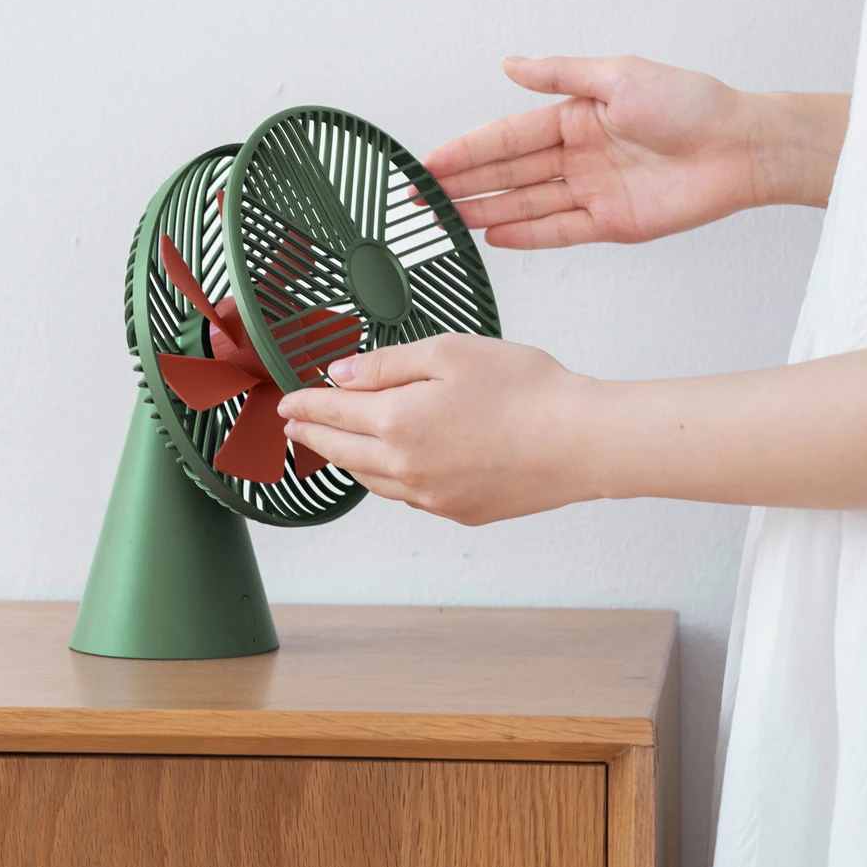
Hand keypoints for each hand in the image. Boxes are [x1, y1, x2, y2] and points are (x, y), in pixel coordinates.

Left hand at [279, 335, 599, 523]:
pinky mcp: (459, 512)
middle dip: (314, 438)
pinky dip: (388, 479)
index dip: (304, 405)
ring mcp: (431, 497)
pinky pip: (407, 496)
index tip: (286, 403)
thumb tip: (340, 375)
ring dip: (347, 461)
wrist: (580, 441)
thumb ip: (387, 365)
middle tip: (295, 429)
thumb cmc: (525, 389)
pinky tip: (392, 467)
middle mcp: (405, 468)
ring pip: (372, 480)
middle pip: (341, 453)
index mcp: (396, 423)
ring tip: (337, 447)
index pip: (332, 413)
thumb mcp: (449, 353)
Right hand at [424, 54, 835, 247]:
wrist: (742, 147)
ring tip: (444, 220)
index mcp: (576, 116)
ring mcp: (593, 191)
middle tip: (420, 197)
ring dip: (484, 211)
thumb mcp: (619, 75)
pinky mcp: (612, 224)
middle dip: (464, 184)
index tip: (430, 161)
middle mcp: (579, 155)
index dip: (468, 149)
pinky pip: (559, 231)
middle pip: (509, 173)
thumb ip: (560, 75)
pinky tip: (492, 236)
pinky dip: (526, 235)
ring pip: (526, 203)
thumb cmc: (690, 102)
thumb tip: (509, 64)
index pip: (508, 136)